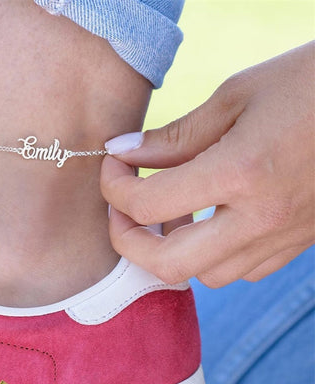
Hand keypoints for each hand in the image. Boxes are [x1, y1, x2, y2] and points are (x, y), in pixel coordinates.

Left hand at [101, 41, 314, 287]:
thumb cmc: (310, 83)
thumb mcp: (236, 96)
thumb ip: (175, 134)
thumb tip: (125, 152)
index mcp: (242, 172)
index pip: (150, 203)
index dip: (115, 186)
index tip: (113, 164)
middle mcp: (261, 219)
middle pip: (168, 264)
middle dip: (128, 240)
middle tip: (121, 207)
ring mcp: (282, 238)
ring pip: (204, 275)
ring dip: (170, 249)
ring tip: (167, 211)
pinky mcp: (297, 244)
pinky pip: (239, 270)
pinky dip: (208, 254)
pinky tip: (207, 220)